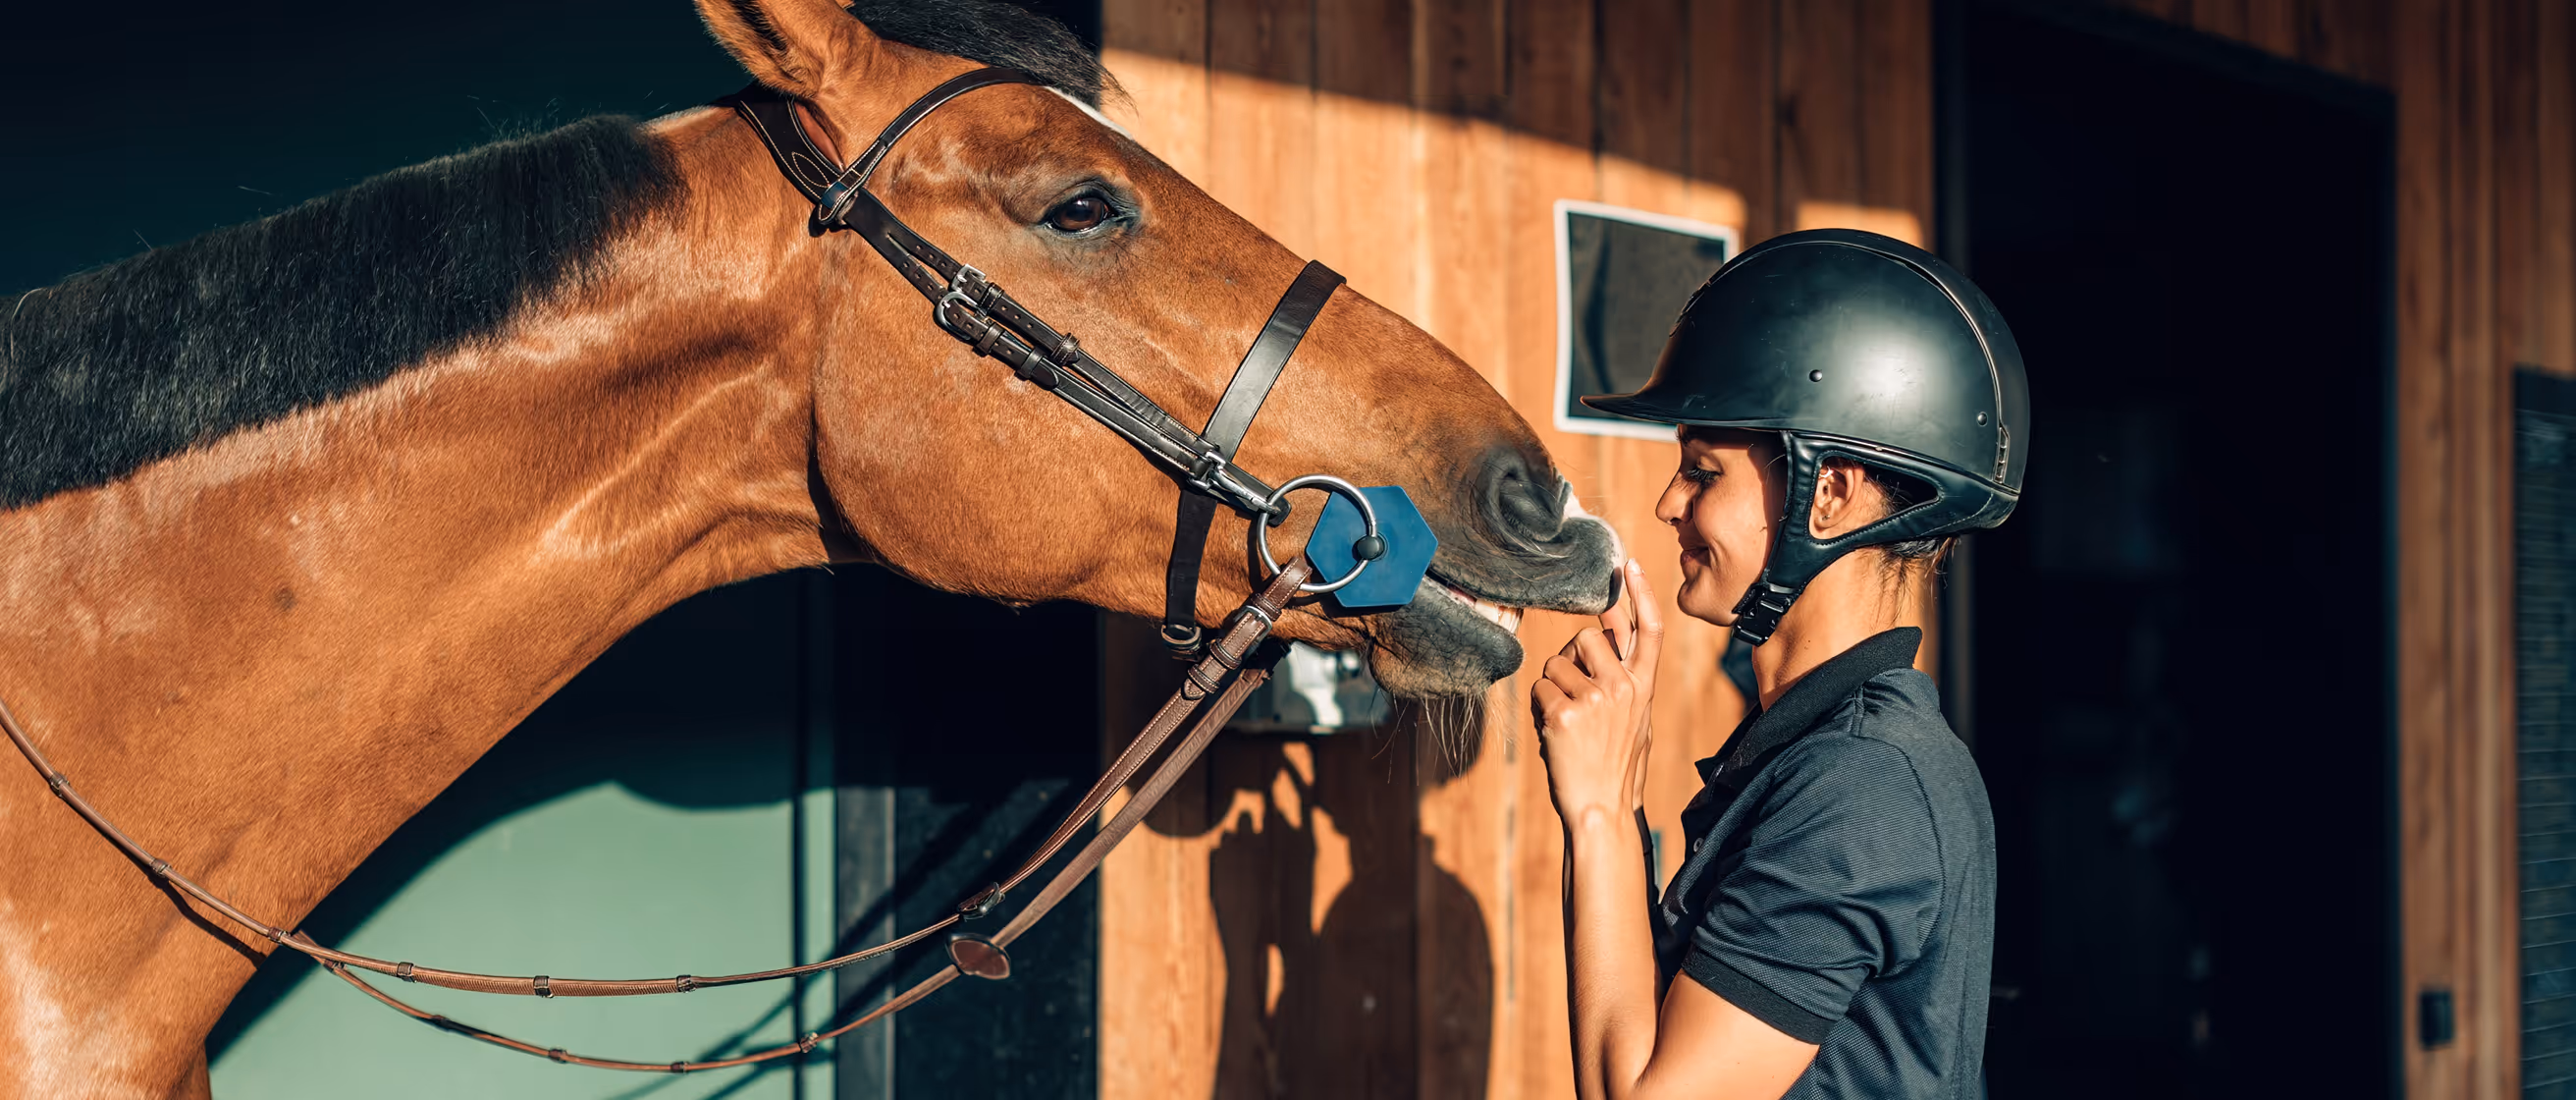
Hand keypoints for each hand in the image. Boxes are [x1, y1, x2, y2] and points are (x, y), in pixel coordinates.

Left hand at [1533, 560, 1665, 824]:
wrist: (1601, 808)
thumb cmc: (1612, 765)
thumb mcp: (1634, 719)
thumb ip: (1625, 678)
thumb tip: (1607, 633)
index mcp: (1644, 688)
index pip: (1649, 630)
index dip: (1640, 594)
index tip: (1627, 564)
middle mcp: (1624, 688)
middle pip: (1588, 636)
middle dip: (1571, 658)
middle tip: (1573, 694)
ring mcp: (1596, 699)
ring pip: (1556, 664)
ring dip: (1552, 688)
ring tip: (1567, 723)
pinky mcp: (1565, 713)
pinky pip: (1539, 688)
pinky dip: (1540, 709)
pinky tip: (1555, 734)